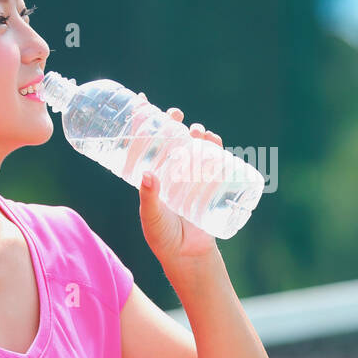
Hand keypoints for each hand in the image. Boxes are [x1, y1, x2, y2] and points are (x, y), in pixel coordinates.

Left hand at [133, 91, 223, 263]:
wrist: (188, 256)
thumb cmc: (163, 238)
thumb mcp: (152, 218)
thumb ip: (149, 199)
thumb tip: (147, 174)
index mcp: (150, 176)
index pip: (143, 143)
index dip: (142, 122)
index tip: (142, 101)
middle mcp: (169, 172)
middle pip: (170, 139)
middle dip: (172, 123)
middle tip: (175, 114)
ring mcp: (189, 177)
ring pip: (192, 147)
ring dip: (195, 133)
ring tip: (198, 129)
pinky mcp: (208, 185)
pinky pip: (213, 162)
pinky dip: (216, 148)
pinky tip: (215, 140)